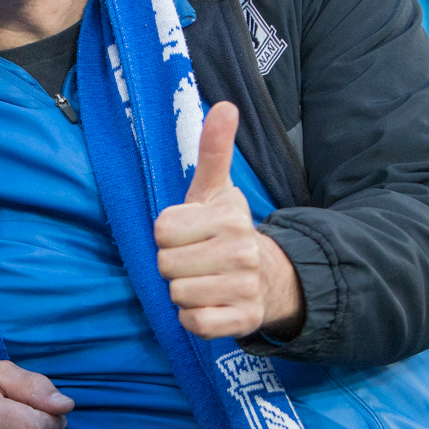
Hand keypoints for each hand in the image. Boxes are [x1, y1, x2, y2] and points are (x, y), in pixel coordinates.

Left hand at [155, 102, 304, 339]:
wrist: (266, 278)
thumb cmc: (225, 230)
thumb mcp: (215, 190)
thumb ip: (214, 150)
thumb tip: (225, 106)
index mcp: (229, 217)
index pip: (162, 229)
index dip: (168, 234)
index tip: (188, 234)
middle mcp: (241, 252)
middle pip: (165, 264)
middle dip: (173, 264)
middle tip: (195, 260)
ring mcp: (244, 288)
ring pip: (177, 294)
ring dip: (182, 291)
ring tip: (203, 280)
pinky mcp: (242, 321)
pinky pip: (194, 323)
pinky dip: (194, 318)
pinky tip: (209, 304)